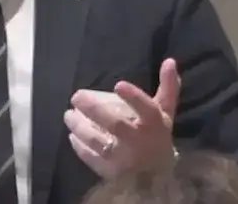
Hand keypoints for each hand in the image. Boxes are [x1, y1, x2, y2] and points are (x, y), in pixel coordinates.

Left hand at [65, 58, 180, 178]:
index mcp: (154, 124)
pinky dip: (80, 147)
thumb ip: (167, 88)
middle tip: (75, 97)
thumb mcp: (164, 112)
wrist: (159, 176)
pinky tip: (72, 135)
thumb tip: (169, 61)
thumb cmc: (158, 136)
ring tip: (68, 115)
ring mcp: (125, 159)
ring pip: (99, 142)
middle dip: (94, 110)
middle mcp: (140, 142)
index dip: (134, 97)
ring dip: (80, 127)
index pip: (147, 110)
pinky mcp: (112, 172)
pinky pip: (93, 159)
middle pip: (115, 125)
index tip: (118, 85)